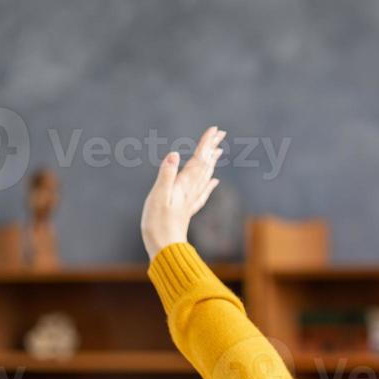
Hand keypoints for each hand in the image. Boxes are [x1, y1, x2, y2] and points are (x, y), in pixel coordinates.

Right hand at [141, 126, 225, 260]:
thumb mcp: (158, 196)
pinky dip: (208, 183)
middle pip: (204, 165)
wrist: (165, 249)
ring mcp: (190, 200)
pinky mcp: (187, 209)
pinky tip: (214, 180)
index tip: (214, 130)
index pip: (198, 159)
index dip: (205, 144)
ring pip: (204, 176)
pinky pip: (202, 192)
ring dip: (211, 162)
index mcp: (184, 185)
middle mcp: (190, 190)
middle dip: (211, 148)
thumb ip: (166, 175)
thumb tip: (174, 154)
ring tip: (218, 150)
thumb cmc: (158, 224)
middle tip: (220, 133)